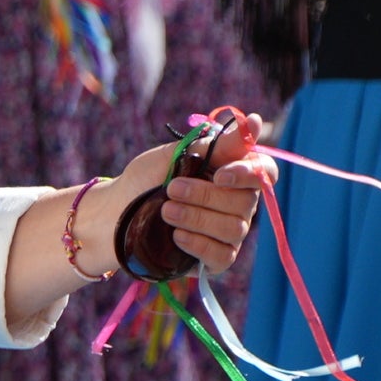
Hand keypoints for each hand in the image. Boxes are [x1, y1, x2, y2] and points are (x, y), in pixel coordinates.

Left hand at [110, 111, 274, 276]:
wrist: (115, 211)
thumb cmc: (147, 178)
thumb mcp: (177, 154)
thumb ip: (219, 144)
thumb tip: (255, 120)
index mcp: (233, 174)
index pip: (265, 173)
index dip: (249, 174)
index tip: (219, 174)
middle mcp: (237, 204)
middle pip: (246, 202)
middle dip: (205, 195)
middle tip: (170, 189)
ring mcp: (229, 233)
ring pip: (234, 228)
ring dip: (196, 217)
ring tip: (165, 210)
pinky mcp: (215, 259)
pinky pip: (223, 256)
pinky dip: (199, 243)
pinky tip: (175, 235)